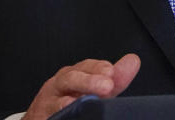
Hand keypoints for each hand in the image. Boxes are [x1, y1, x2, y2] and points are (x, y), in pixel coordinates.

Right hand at [24, 53, 140, 119]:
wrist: (42, 118)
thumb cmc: (70, 101)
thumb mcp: (94, 90)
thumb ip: (113, 78)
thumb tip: (133, 60)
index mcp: (74, 75)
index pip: (86, 67)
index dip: (98, 68)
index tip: (110, 71)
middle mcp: (60, 85)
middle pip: (71, 78)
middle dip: (88, 81)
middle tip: (106, 85)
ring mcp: (48, 102)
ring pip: (58, 99)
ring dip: (71, 101)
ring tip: (84, 101)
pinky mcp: (41, 117)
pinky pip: (50, 115)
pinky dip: (57, 113)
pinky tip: (66, 112)